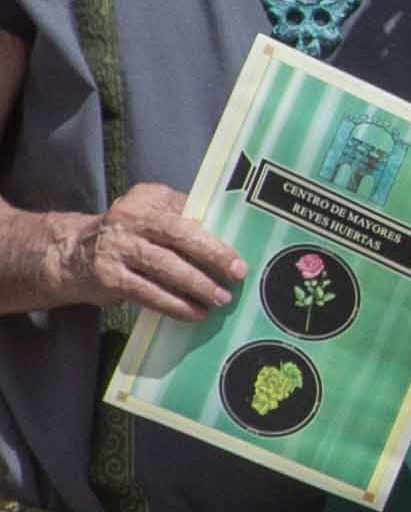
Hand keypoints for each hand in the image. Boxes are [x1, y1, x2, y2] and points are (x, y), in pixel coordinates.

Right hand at [75, 184, 239, 321]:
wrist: (71, 253)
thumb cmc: (129, 235)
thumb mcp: (151, 215)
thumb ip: (183, 220)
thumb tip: (228, 241)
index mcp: (147, 198)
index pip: (187, 212)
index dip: (215, 235)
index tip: (238, 256)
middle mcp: (129, 217)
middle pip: (178, 235)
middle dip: (212, 256)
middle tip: (237, 274)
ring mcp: (116, 247)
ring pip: (165, 266)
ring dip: (197, 285)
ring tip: (220, 298)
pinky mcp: (108, 276)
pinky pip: (148, 292)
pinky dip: (174, 304)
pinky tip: (194, 313)